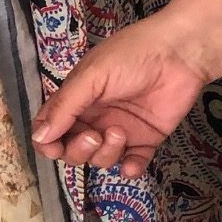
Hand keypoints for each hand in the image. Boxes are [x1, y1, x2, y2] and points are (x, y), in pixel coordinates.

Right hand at [30, 17, 209, 177]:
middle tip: (95, 135)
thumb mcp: (93, 75)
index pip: (52, 130)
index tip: (54, 146)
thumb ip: (65, 106)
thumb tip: (39, 137)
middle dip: (78, 150)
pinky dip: (130, 169)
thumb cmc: (133, 55)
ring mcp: (121, 130)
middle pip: (73, 151)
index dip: (48, 143)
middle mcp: (96, 118)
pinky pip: (132, 164)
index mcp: (78, 101)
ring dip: (105, 154)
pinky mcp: (147, 139)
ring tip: (120, 132)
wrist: (182, 53)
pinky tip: (132, 163)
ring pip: (100, 159)